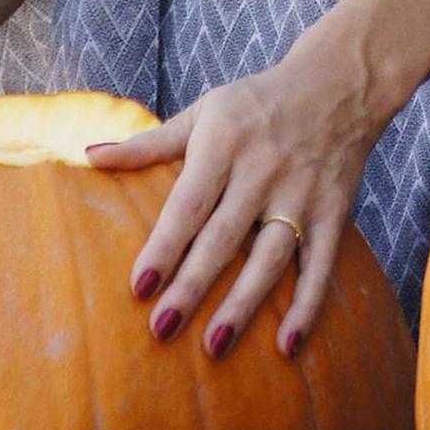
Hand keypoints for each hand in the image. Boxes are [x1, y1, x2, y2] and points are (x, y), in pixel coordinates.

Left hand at [87, 14, 382, 361]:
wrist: (341, 81)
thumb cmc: (258, 102)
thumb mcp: (205, 110)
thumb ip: (150, 143)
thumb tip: (88, 156)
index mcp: (226, 141)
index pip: (190, 201)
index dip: (165, 245)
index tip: (139, 287)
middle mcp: (264, 169)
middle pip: (224, 236)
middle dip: (193, 284)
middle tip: (161, 329)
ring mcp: (302, 193)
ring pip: (270, 257)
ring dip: (244, 303)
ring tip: (214, 346)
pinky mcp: (334, 212)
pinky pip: (321, 265)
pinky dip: (308, 306)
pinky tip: (288, 347)